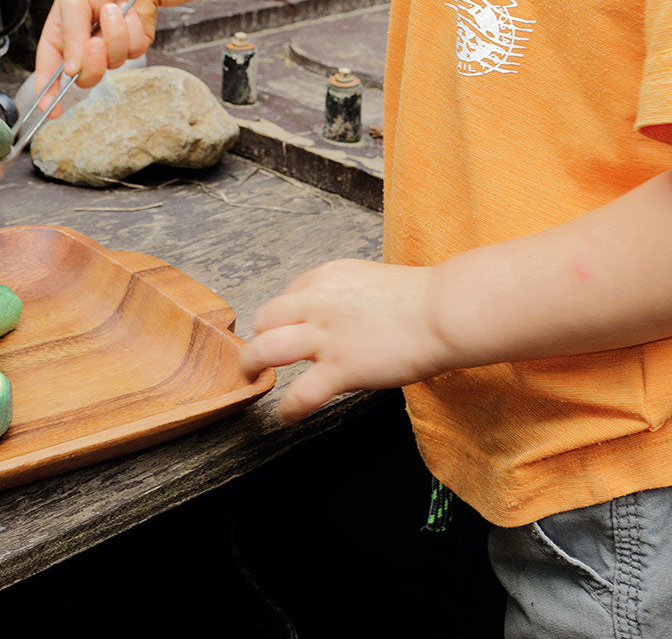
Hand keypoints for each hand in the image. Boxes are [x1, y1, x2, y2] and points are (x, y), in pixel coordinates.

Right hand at [34, 0, 165, 112]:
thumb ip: (70, 36)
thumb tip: (69, 70)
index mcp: (61, 34)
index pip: (50, 69)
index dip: (48, 92)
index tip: (50, 109)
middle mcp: (84, 45)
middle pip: (84, 76)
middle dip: (92, 61)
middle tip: (95, 41)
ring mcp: (110, 47)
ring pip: (113, 64)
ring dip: (116, 35)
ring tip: (114, 9)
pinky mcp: (134, 44)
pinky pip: (135, 51)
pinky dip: (134, 30)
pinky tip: (130, 11)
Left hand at [239, 259, 445, 424]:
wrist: (445, 312)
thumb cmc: (422, 299)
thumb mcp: (370, 281)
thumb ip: (345, 296)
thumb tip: (337, 315)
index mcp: (326, 278)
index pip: (289, 294)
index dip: (287, 316)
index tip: (292, 330)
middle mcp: (317, 302)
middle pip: (266, 317)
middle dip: (260, 336)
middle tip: (261, 353)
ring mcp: (326, 336)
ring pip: (267, 349)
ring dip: (253, 365)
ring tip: (251, 379)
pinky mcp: (341, 368)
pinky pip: (301, 393)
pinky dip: (288, 409)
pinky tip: (287, 418)